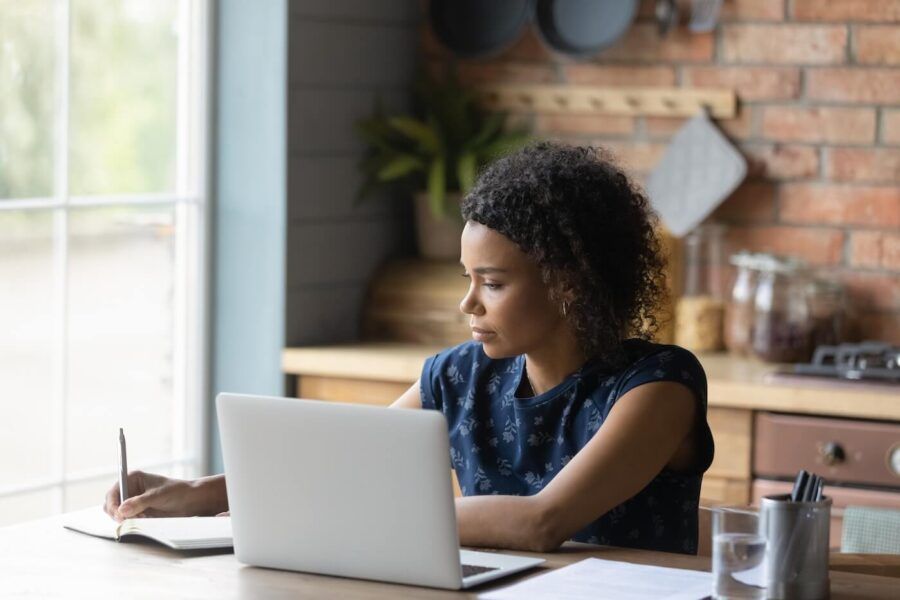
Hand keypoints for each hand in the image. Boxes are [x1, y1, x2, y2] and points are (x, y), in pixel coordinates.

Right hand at [103, 471, 218, 521]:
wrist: (191, 501)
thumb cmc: (177, 492)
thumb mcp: (158, 496)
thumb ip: (139, 503)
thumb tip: (121, 510)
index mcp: (133, 478)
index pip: (113, 491)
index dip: (113, 503)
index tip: (118, 514)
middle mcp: (130, 489)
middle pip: (111, 504)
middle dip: (117, 513)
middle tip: (127, 520)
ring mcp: (133, 501)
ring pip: (117, 514)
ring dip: (124, 519)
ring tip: (141, 518)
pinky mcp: (138, 512)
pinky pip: (126, 520)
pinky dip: (130, 522)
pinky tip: (143, 520)